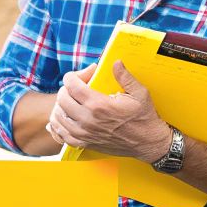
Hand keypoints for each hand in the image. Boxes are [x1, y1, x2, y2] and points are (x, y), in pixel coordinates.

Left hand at [47, 62, 171, 161]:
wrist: (148, 143)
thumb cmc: (144, 118)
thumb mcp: (140, 93)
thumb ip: (125, 76)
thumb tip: (115, 62)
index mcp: (99, 105)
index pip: (72, 85)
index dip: (72, 76)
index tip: (80, 76)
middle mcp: (88, 120)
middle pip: (62, 99)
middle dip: (67, 88)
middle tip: (76, 87)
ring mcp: (84, 133)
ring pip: (58, 116)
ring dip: (61, 105)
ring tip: (70, 101)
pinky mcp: (84, 143)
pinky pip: (61, 134)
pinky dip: (59, 124)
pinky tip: (65, 118)